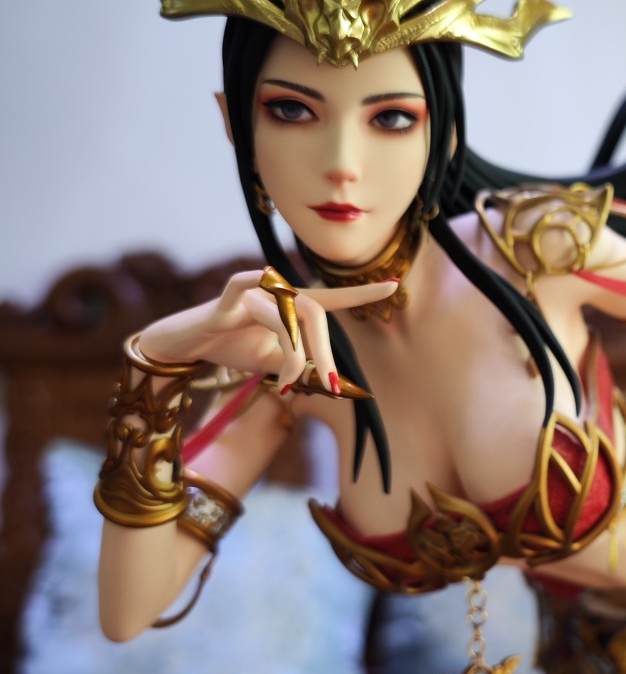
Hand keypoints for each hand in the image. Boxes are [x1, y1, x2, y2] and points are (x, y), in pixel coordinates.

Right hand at [138, 270, 400, 393]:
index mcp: (289, 307)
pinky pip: (248, 292)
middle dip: (325, 352)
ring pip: (289, 313)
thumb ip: (299, 363)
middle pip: (316, 313)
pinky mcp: (225, 299)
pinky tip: (264, 324)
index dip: (362, 293)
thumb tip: (330, 381)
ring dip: (295, 352)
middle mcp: (275, 294)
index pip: (332, 298)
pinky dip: (261, 314)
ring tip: (289, 382)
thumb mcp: (271, 361)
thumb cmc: (230, 346)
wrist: (183, 345)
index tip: (395, 286)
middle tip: (329, 387)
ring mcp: (252, 292)